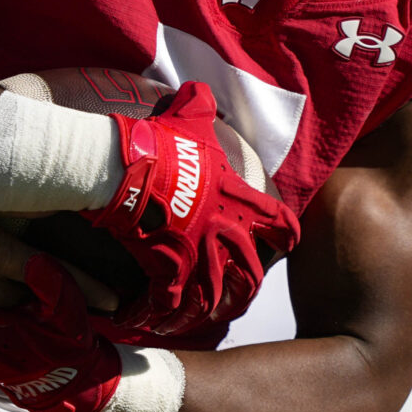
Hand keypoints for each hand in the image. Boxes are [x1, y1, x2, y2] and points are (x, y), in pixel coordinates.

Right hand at [90, 82, 298, 339]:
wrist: (122, 166)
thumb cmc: (157, 140)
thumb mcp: (185, 115)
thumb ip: (199, 105)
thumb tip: (199, 90)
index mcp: (232, 196)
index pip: (278, 220)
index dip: (286, 233)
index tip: (290, 242)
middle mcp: (221, 229)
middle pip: (253, 269)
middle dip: (251, 284)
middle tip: (247, 294)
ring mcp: (196, 252)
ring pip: (216, 294)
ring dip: (211, 309)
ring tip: (204, 319)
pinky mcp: (166, 268)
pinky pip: (170, 302)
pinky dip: (163, 315)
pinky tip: (154, 321)